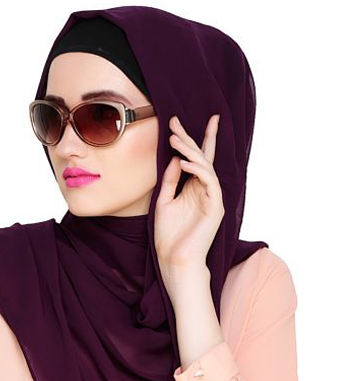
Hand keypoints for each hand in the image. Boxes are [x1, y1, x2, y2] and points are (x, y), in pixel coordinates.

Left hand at [154, 114, 223, 288]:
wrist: (175, 259)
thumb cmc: (169, 234)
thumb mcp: (164, 201)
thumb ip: (170, 180)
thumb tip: (174, 158)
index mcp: (193, 188)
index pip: (194, 159)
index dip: (188, 140)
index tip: (175, 122)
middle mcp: (205, 190)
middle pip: (202, 158)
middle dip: (190, 138)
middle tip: (175, 121)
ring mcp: (212, 198)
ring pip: (206, 166)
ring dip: (190, 151)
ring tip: (174, 140)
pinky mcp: (216, 207)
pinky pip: (210, 182)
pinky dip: (197, 170)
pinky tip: (182, 162)